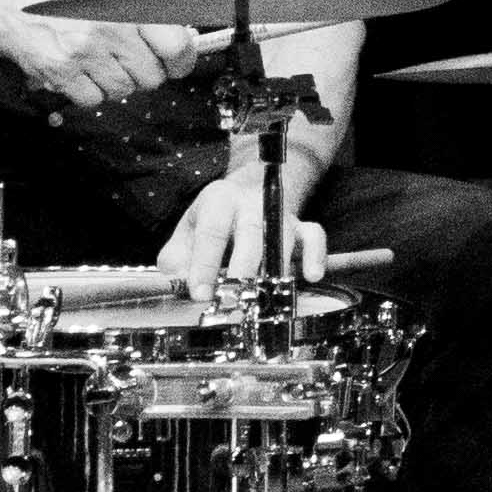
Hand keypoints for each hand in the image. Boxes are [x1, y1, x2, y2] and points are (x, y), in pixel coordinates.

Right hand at [0, 0, 191, 110]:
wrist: (15, 7)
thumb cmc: (68, 0)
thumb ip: (149, 12)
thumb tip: (185, 38)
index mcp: (129, 5)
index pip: (176, 46)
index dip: (181, 62)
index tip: (176, 65)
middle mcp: (110, 28)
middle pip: (151, 77)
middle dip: (142, 73)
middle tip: (125, 60)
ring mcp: (86, 52)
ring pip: (124, 91)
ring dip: (115, 83)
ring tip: (98, 62)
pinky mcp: (63, 73)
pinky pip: (94, 100)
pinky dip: (89, 92)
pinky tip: (80, 72)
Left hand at [155, 162, 325, 286]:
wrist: (246, 195)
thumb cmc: (212, 222)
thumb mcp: (185, 235)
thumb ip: (176, 261)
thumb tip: (179, 285)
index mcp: (218, 201)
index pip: (211, 232)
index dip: (204, 264)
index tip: (199, 294)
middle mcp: (252, 203)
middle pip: (251, 232)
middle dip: (242, 267)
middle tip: (233, 297)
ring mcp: (280, 214)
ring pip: (283, 237)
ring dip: (274, 269)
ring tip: (264, 296)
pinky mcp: (302, 226)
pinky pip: (315, 237)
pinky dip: (315, 255)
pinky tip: (310, 276)